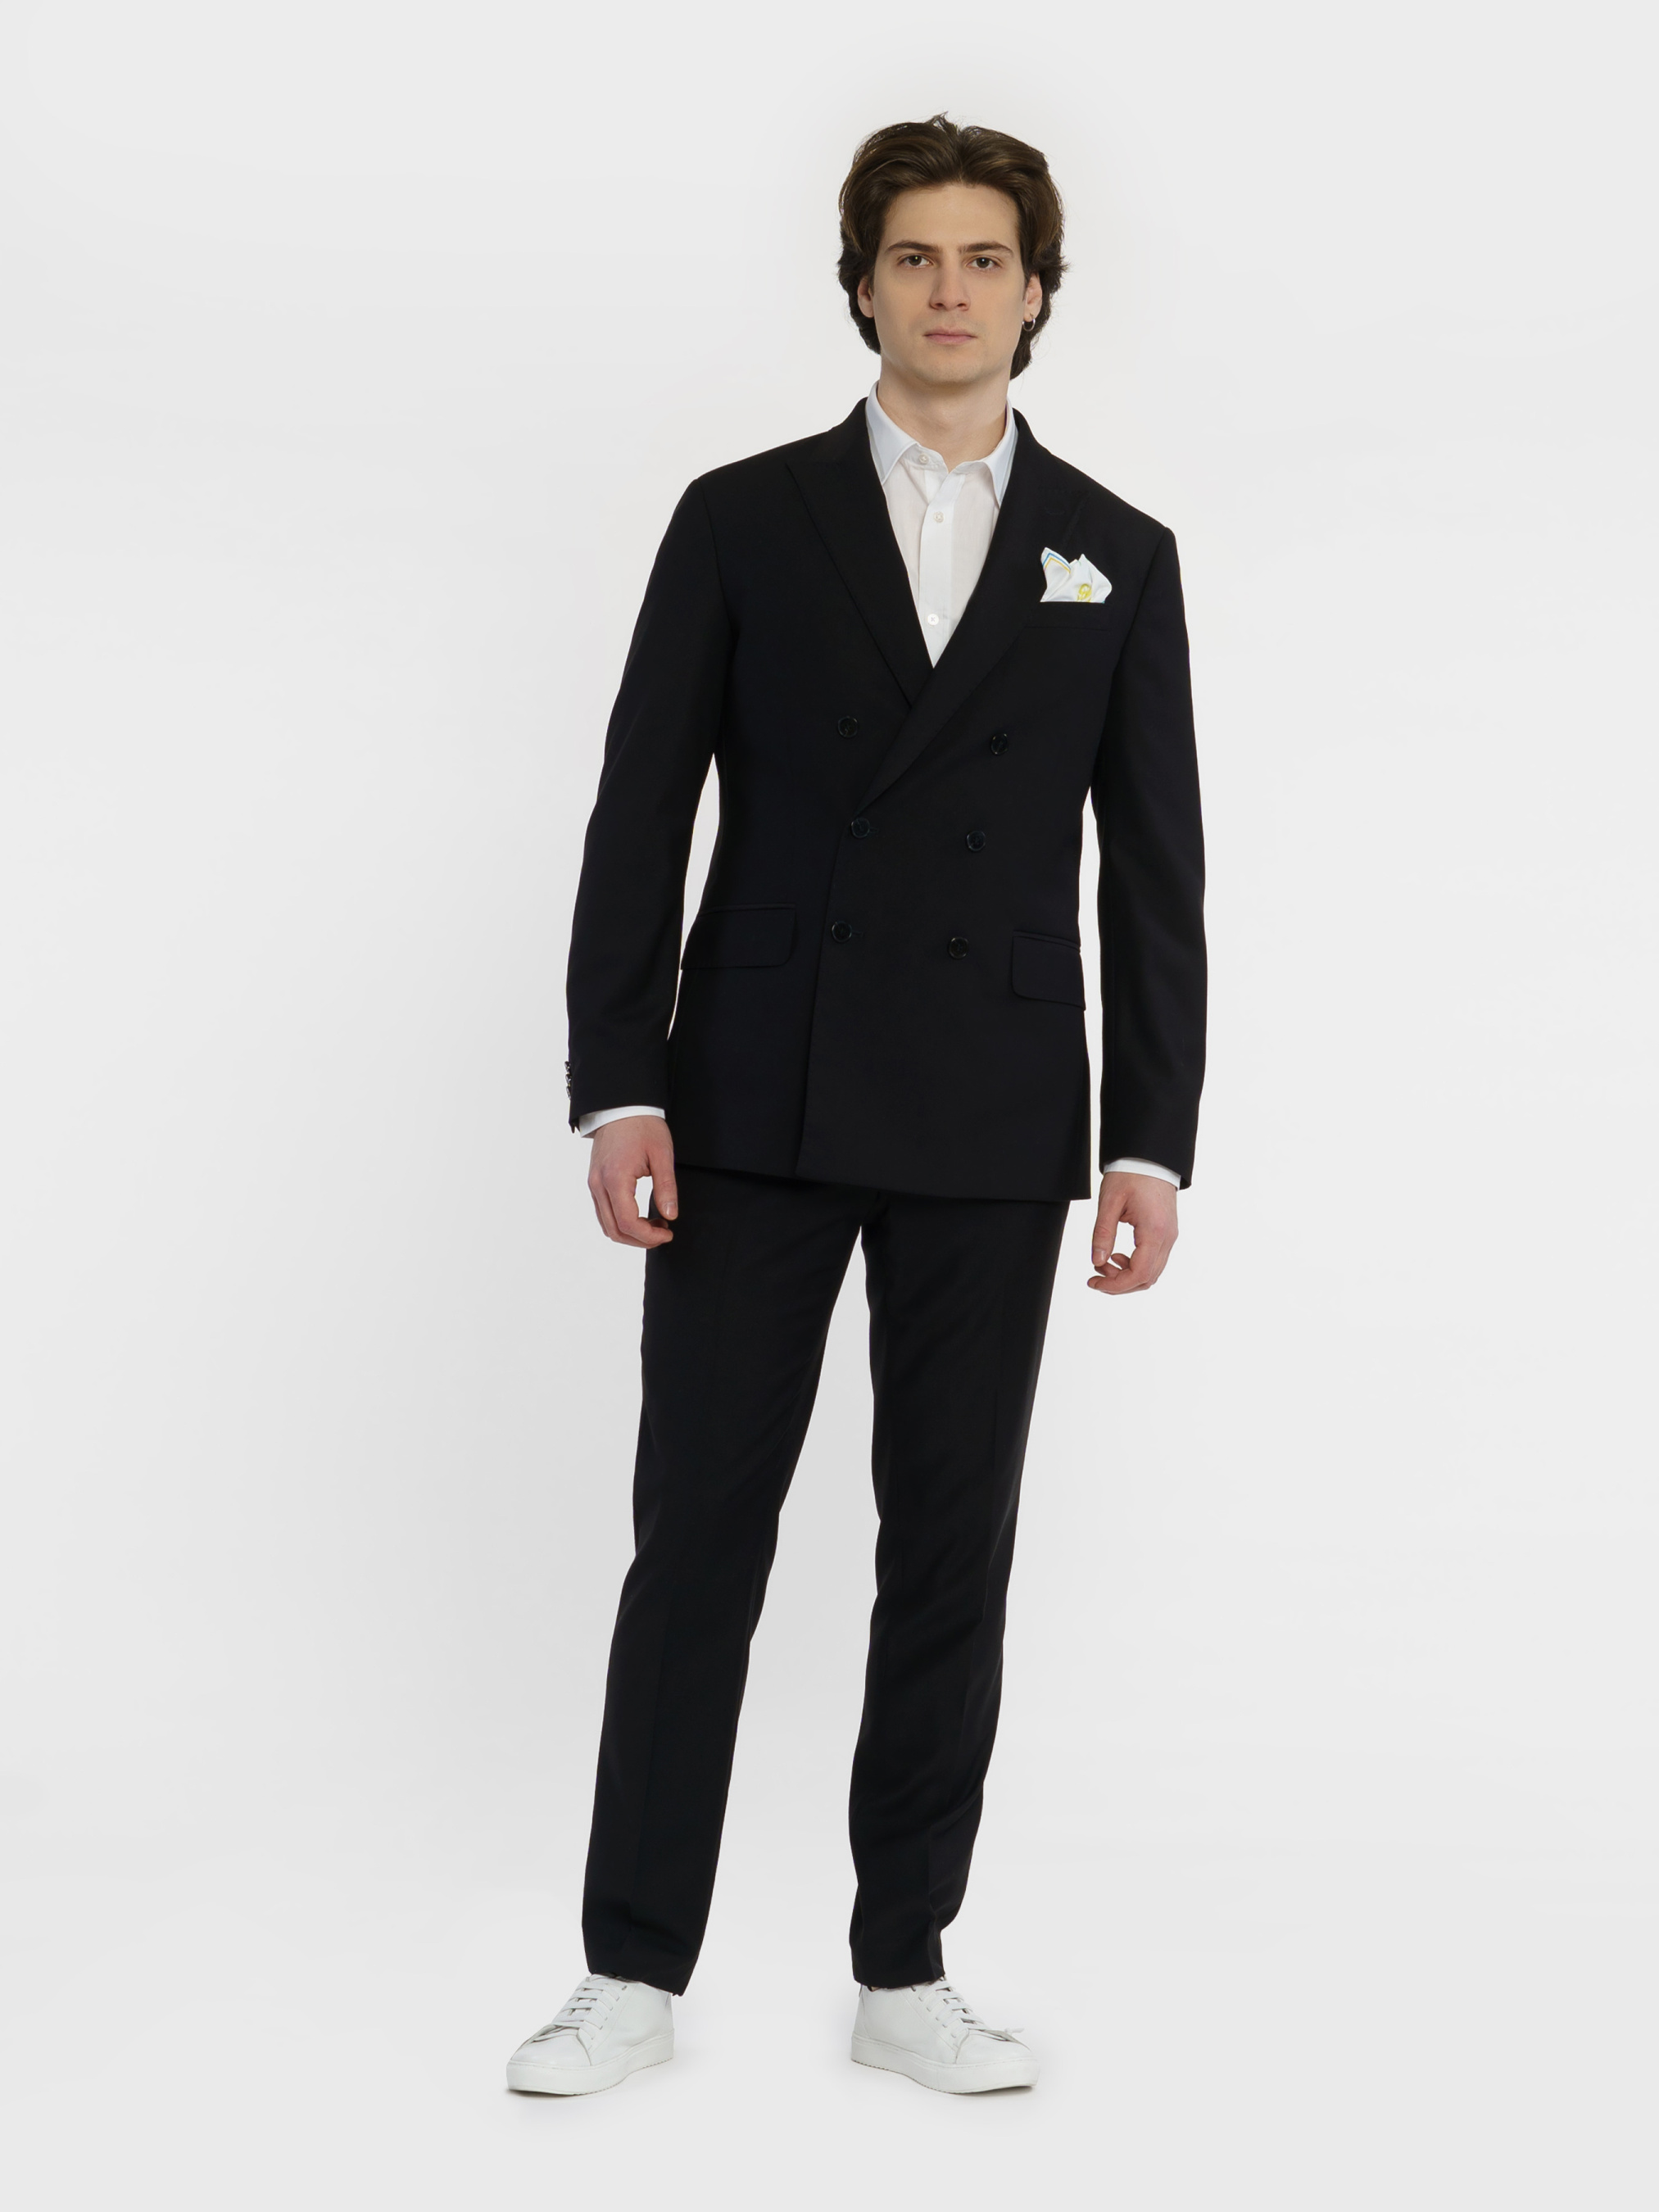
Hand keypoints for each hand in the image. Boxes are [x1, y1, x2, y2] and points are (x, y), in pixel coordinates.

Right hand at [587, 1115, 677, 1247]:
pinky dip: (621, 1221)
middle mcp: (598, 1184)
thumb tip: (670, 1215)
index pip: (628, 1223)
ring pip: (607, 1224)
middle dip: (640, 1239)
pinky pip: (604, 1212)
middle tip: (663, 1233)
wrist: (622, 1106)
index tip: (668, 1233)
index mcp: (615, 1178)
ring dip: (630, 1232)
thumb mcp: (662, 1155)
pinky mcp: (594, 1181)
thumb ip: (666, 1187)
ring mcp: (593, 1183)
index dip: (649, 1236)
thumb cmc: (643, 1125)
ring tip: (655, 1224)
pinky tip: (641, 1215)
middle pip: (614, 1230)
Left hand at [1089, 1171, 1177, 1293]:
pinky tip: (1118, 1256)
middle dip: (1119, 1283)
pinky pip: (1154, 1260)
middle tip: (1096, 1273)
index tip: (1094, 1282)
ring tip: (1104, 1263)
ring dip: (1127, 1275)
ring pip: (1152, 1272)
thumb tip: (1097, 1261)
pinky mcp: (1166, 1233)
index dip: (1115, 1285)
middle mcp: (1167, 1238)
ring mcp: (1169, 1236)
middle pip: (1147, 1279)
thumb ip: (1102, 1234)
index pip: (1139, 1274)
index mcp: (1154, 1231)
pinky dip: (1136, 1266)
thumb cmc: (1132, 1174)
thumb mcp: (1110, 1203)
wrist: (1151, 1158)